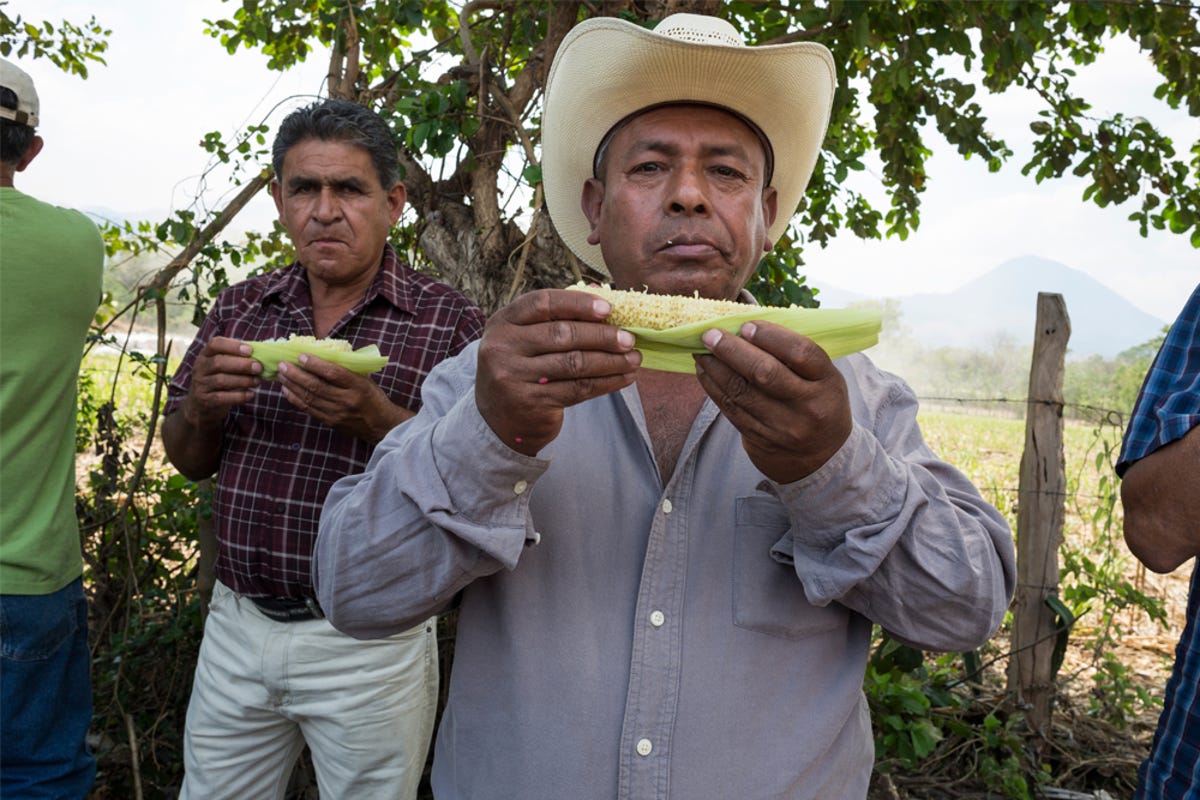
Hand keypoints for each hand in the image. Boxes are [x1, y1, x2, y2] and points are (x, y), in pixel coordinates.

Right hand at [180, 336, 261, 429]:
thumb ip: (238, 357)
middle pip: (218, 362)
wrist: (201, 404)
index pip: (215, 344)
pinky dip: (239, 396)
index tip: (250, 350)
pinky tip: (251, 394)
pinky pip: (222, 397)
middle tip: (259, 367)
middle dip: (241, 365)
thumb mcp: (224, 365)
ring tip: (257, 381)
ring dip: (243, 380)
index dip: (233, 346)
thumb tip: (263, 353)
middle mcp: (200, 367)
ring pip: (221, 380)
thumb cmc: (220, 378)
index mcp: (206, 354)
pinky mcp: (205, 400)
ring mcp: (201, 384)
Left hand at [276, 355, 411, 443]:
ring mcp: (337, 413)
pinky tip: (287, 389)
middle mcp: (346, 400)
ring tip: (281, 374)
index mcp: (358, 386)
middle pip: (316, 386)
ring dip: (292, 385)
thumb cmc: (373, 397)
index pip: (334, 374)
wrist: (381, 425)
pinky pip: (308, 409)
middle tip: (283, 364)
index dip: (316, 364)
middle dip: (296, 374)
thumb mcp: (366, 379)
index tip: (302, 356)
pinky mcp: (330, 422)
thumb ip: (347, 369)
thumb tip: (325, 353)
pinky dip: (295, 398)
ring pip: (309, 398)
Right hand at [475, 288, 641, 454]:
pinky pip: (577, 389)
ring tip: (634, 359)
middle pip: (562, 334)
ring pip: (574, 364)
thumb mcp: (527, 337)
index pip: (543, 303)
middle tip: (630, 338)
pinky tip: (624, 378)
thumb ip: (559, 315)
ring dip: (611, 361)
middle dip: (602, 336)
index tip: (608, 309)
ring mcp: (514, 377)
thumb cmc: (523, 367)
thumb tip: (603, 292)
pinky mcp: (530, 403)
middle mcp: (502, 347)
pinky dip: (606, 382)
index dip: (578, 303)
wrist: (499, 418)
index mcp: (503, 322)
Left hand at [694, 320, 851, 482]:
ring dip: (715, 367)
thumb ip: (795, 355)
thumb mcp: (822, 378)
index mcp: (827, 383)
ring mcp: (783, 427)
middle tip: (709, 334)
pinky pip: (731, 409)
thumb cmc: (818, 402)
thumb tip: (747, 326)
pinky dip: (713, 387)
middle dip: (732, 350)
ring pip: (741, 392)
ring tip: (700, 349)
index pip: (801, 353)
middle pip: (765, 373)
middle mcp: (807, 407)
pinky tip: (704, 371)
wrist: (822, 457)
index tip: (746, 325)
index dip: (771, 336)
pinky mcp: (761, 440)